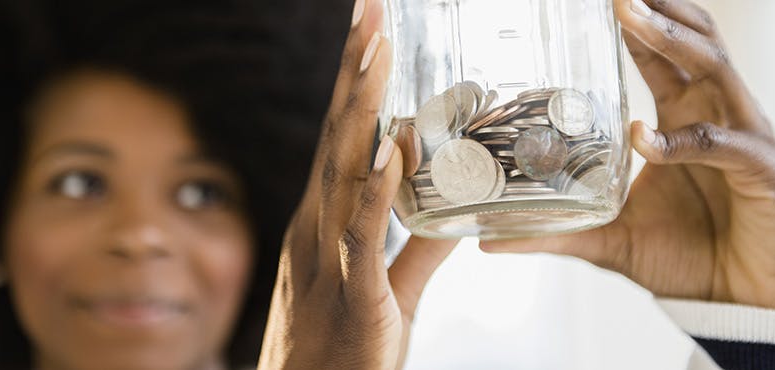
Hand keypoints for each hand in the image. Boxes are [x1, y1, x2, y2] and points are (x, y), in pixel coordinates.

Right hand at [256, 0, 456, 368]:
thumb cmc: (345, 352)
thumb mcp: (390, 290)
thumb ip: (418, 247)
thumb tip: (457, 212)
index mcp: (324, 224)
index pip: (339, 139)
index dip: (352, 84)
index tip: (369, 31)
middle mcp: (317, 230)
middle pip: (336, 138)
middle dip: (353, 72)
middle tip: (370, 9)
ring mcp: (328, 259)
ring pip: (344, 172)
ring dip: (361, 109)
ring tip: (379, 51)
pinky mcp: (352, 297)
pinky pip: (365, 237)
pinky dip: (377, 189)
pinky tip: (392, 147)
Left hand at [482, 0, 774, 311]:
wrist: (744, 302)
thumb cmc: (688, 258)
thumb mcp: (610, 240)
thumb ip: (556, 233)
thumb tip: (488, 241)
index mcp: (680, 119)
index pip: (659, 55)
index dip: (633, 24)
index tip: (596, 4)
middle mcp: (712, 115)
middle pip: (690, 42)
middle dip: (652, 13)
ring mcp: (741, 135)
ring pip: (713, 68)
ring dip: (669, 41)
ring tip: (630, 19)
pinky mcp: (763, 170)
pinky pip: (721, 142)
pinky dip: (683, 138)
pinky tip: (644, 136)